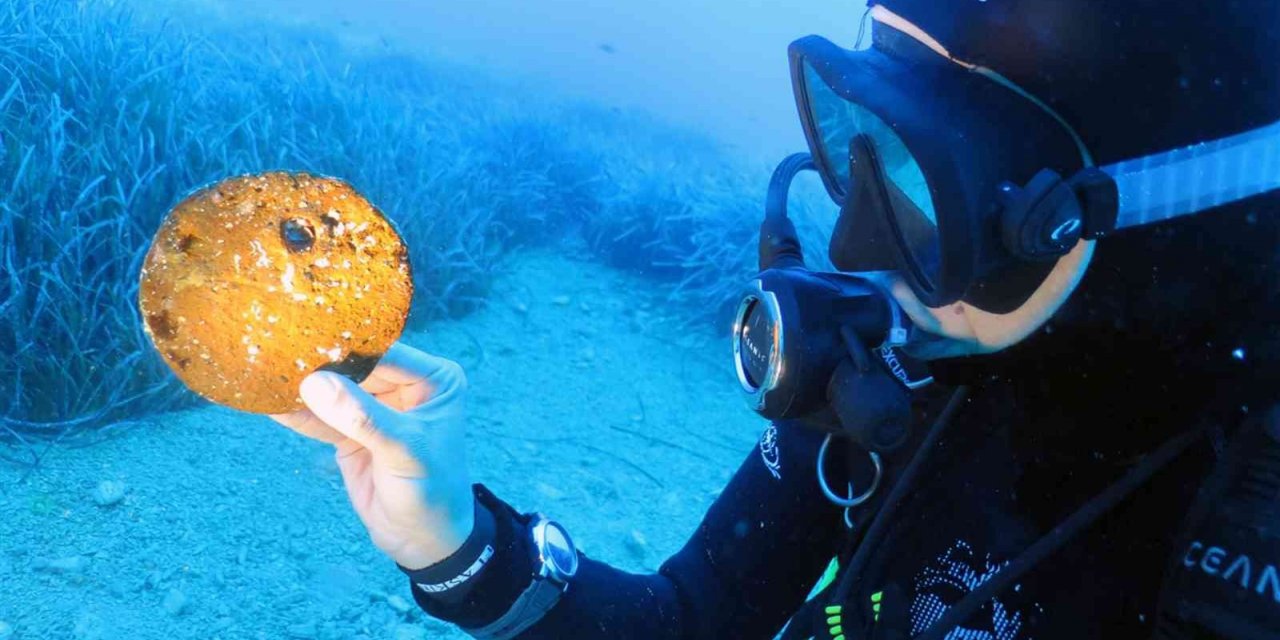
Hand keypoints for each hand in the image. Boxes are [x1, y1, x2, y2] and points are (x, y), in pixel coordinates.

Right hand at [271, 342, 474, 569]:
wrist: (424, 541)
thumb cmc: (431, 491)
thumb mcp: (403, 451)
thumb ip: (362, 418)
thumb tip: (314, 383)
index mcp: (432, 379)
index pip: (384, 352)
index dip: (346, 346)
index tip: (304, 337)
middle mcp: (404, 386)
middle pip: (354, 367)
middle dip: (318, 364)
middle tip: (275, 350)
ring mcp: (376, 408)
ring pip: (334, 392)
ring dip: (301, 388)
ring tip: (263, 371)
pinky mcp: (351, 433)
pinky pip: (321, 419)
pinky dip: (297, 414)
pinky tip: (266, 402)